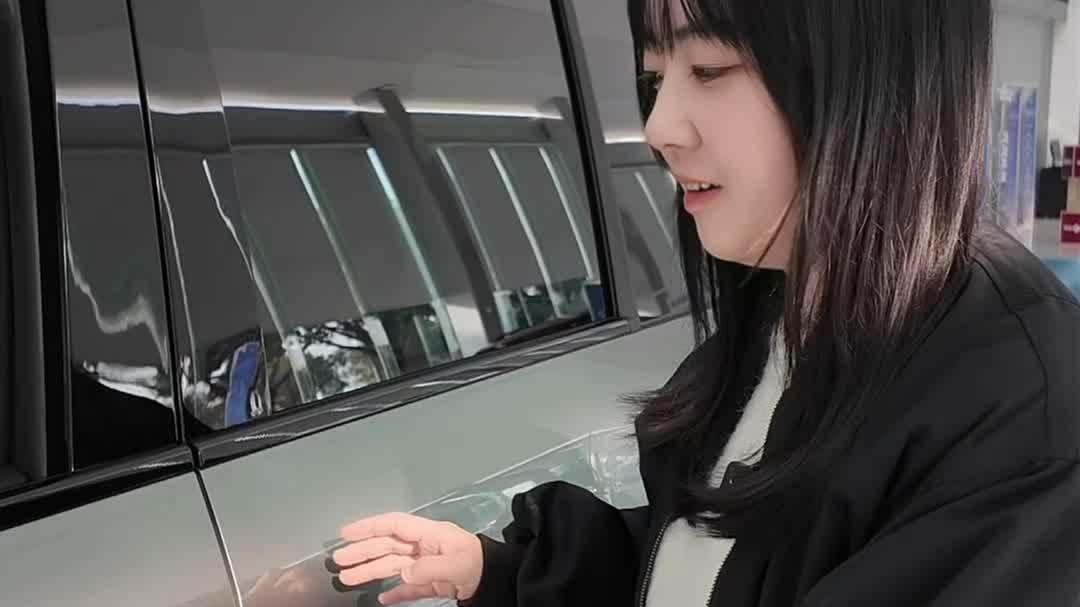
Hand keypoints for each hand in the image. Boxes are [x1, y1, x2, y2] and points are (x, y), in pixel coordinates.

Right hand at [334, 512, 483, 604]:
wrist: (498, 580)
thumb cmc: (478, 564)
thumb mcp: (456, 563)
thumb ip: (428, 567)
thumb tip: (404, 573)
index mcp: (429, 534)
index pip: (394, 525)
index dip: (369, 527)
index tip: (346, 533)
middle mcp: (424, 547)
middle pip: (387, 547)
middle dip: (362, 552)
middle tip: (338, 561)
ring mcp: (426, 565)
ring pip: (392, 567)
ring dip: (369, 572)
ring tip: (346, 580)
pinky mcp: (432, 583)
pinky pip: (408, 588)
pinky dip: (395, 593)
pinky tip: (381, 598)